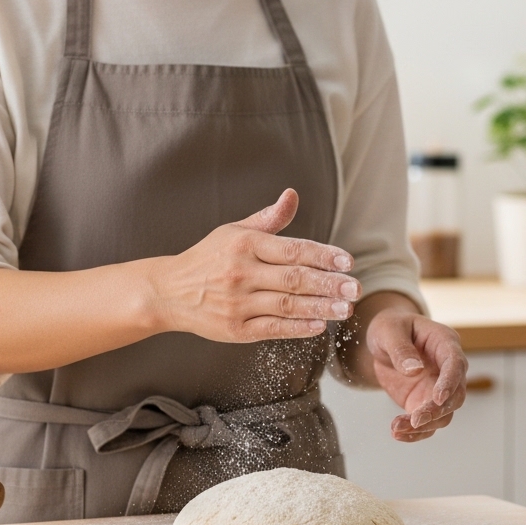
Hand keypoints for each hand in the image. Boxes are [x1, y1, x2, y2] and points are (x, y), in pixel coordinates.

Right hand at [146, 189, 361, 342]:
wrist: (169, 291)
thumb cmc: (209, 258)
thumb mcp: (234, 231)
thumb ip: (269, 219)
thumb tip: (292, 195)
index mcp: (245, 244)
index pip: (293, 249)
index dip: (324, 255)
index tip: (348, 261)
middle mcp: (241, 272)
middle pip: (294, 278)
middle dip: (329, 284)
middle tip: (356, 288)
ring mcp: (237, 302)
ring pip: (287, 305)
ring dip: (320, 308)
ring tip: (346, 309)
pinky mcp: (234, 329)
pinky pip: (272, 328)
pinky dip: (297, 327)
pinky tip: (318, 326)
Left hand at [360, 299, 467, 441]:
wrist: (384, 341)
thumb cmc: (391, 327)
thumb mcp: (389, 330)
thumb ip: (400, 349)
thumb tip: (413, 370)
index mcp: (445, 343)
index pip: (456, 364)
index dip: (449, 382)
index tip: (437, 398)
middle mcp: (448, 368)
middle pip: (455, 395)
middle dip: (437, 411)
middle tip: (415, 420)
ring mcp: (438, 388)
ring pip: (443, 414)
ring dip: (424, 426)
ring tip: (396, 428)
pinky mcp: (425, 403)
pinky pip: (427, 423)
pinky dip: (414, 432)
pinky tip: (398, 432)